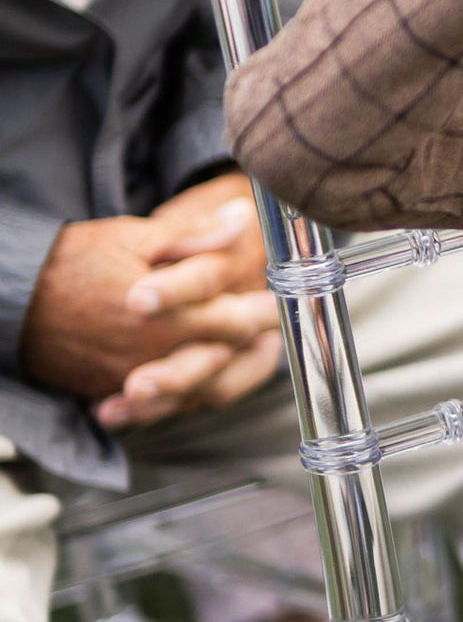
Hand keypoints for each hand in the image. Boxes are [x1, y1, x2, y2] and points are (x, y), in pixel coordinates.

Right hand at [22, 180, 282, 426]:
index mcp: (167, 316)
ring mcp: (132, 379)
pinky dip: (183, 389)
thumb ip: (196, 237)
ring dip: (225, 367)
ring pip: (197, 385)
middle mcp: (154, 356)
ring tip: (242, 349)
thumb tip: (243, 218)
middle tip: (268, 325)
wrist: (9, 297)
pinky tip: (198, 372)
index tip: (277, 299)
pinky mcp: (110, 392)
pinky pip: (160, 402)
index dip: (264, 311)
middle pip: (223, 356)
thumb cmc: (73, 260)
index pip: (237, 321)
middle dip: (252, 340)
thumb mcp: (138, 237)